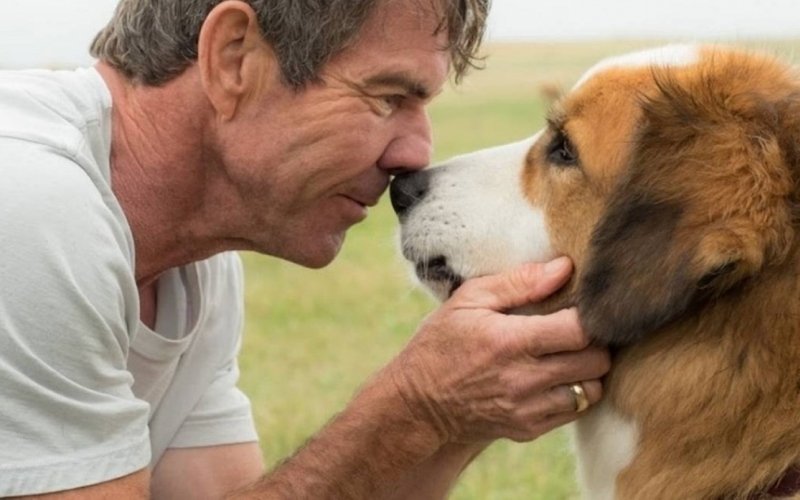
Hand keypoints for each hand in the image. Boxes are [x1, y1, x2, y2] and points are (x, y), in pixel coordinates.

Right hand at [389, 257, 609, 444]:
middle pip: (596, 360)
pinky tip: (553, 377)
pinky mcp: (529, 428)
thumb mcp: (467, 300)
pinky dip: (574, 392)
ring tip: (568, 354)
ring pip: (593, 389)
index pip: (581, 329)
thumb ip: (518, 282)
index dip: (589, 315)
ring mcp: (528, 408)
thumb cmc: (441, 343)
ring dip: (588, 370)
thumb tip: (564, 269)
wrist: (417, 404)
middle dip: (595, 341)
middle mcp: (524, 379)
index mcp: (510, 341)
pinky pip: (575, 411)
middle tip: (577, 330)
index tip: (579, 307)